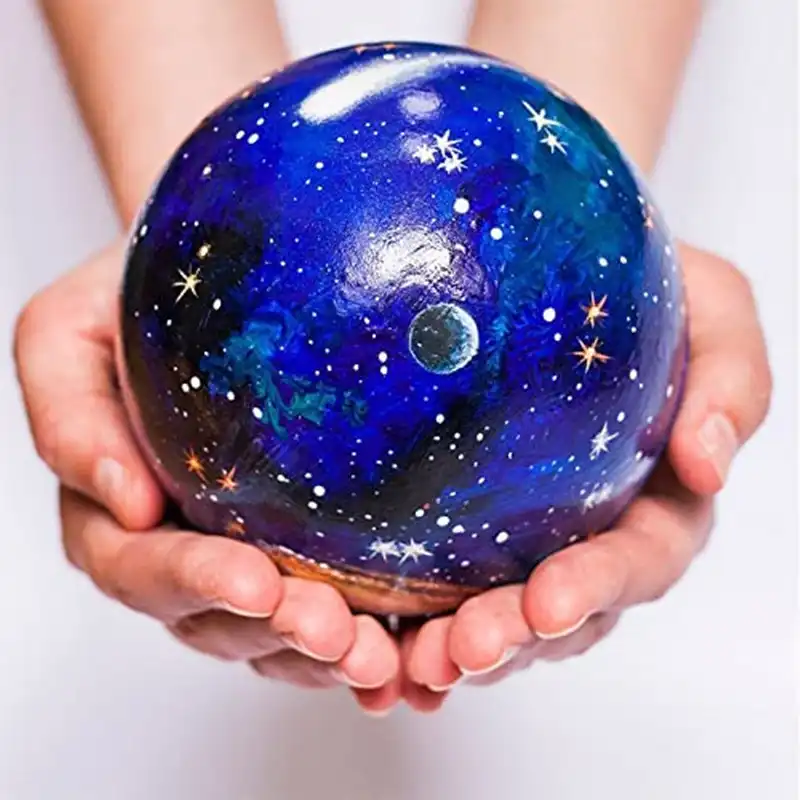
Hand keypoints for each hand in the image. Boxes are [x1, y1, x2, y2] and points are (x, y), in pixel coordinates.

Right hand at [14, 241, 399, 701]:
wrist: (220, 273)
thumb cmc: (145, 295)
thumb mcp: (72, 332)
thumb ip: (70, 412)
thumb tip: (126, 503)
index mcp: (116, 510)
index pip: (140, 567)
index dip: (192, 581)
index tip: (253, 579)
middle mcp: (178, 547)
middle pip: (215, 617)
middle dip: (273, 629)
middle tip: (330, 626)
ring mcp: (243, 558)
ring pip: (274, 634)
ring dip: (322, 652)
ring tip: (374, 650)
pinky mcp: (305, 555)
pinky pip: (330, 614)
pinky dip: (364, 641)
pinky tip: (402, 649)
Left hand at [401, 243, 771, 708]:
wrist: (562, 277)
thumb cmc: (646, 291)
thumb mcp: (712, 310)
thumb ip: (730, 379)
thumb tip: (708, 465)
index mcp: (655, 504)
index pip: (636, 560)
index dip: (596, 588)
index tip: (548, 603)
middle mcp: (590, 536)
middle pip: (561, 612)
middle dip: (517, 638)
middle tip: (465, 646)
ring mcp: (524, 540)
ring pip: (499, 616)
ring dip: (460, 646)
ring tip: (413, 659)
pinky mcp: (463, 530)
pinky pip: (437, 586)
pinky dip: (411, 624)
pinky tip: (375, 641)